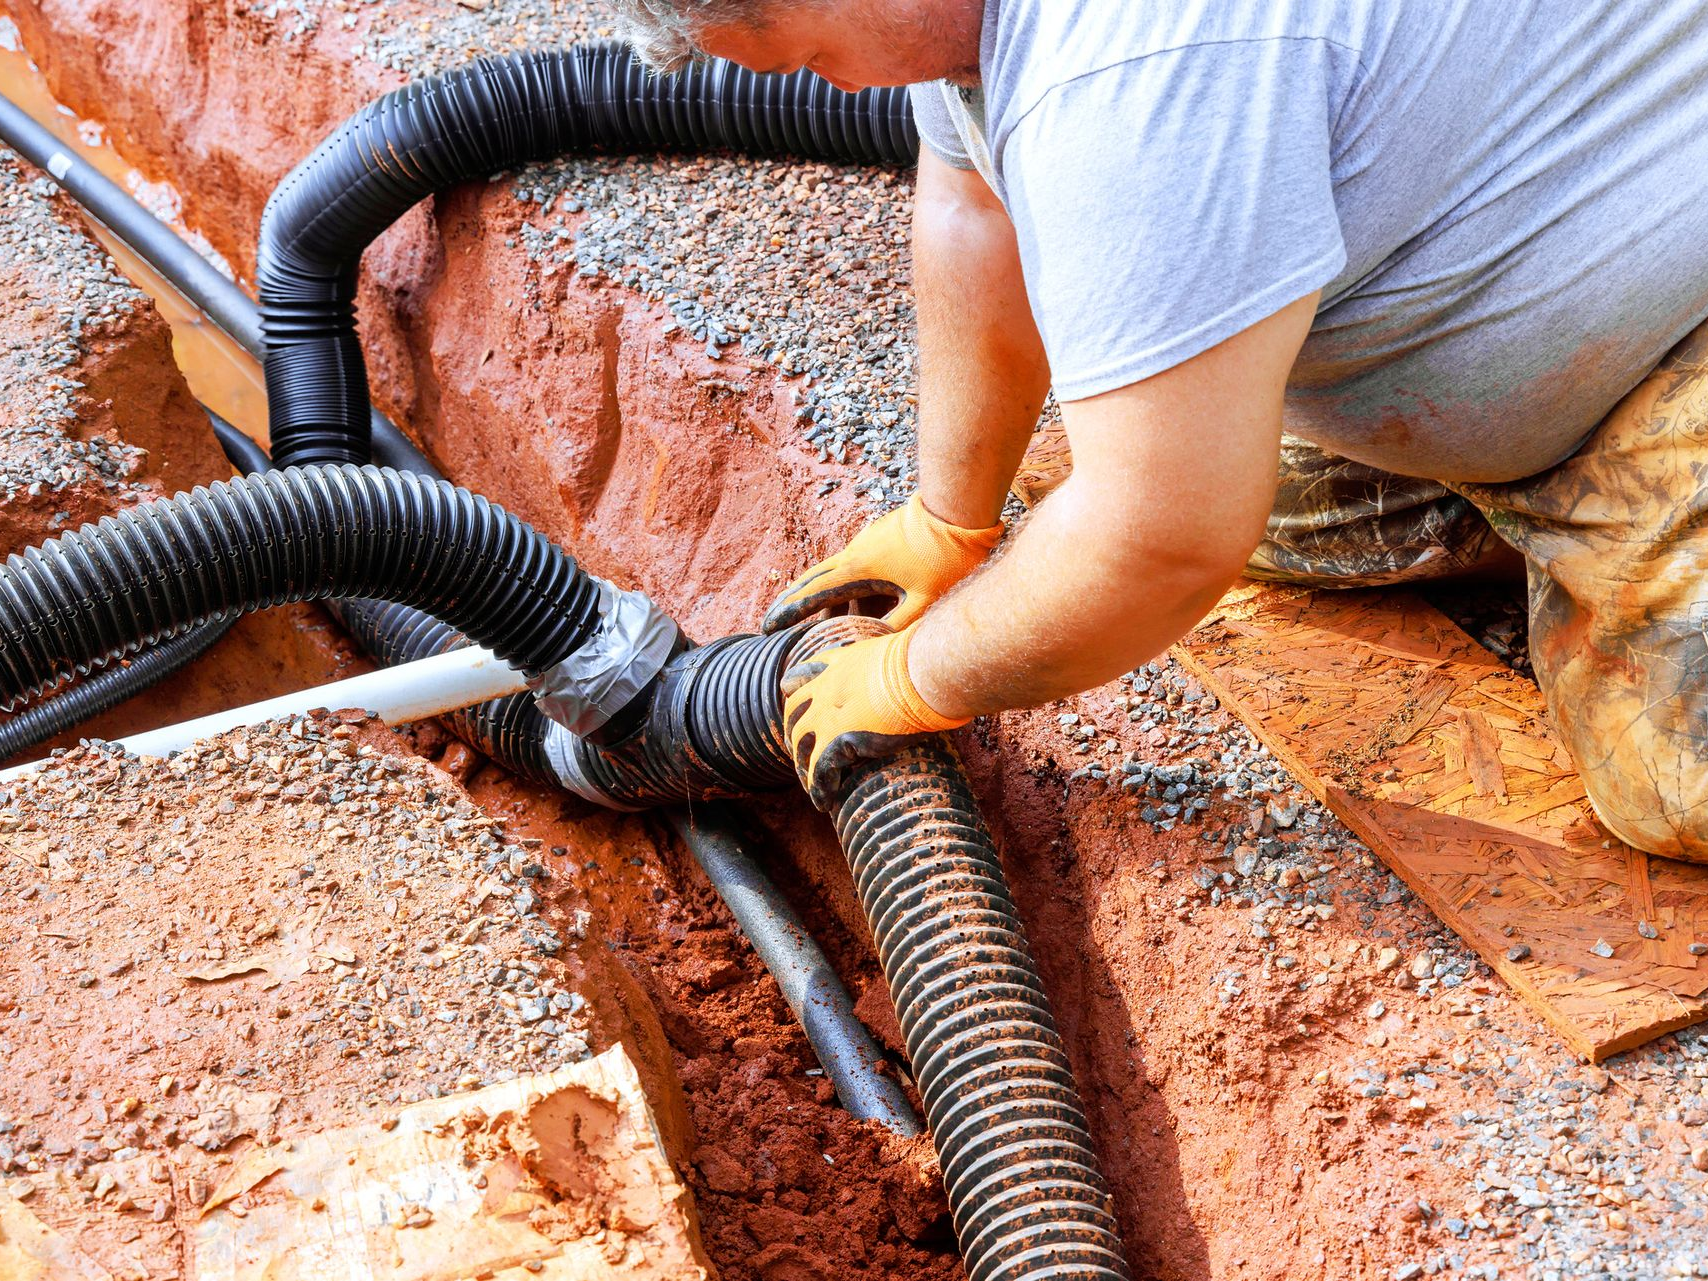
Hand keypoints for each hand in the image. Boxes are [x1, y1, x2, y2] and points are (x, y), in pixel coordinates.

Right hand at [762, 493, 1003, 633]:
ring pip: (837, 574)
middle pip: (815, 581)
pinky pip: (856, 568)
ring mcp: (867, 544)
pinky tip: (858, 603)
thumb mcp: (924, 600)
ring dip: (825, 597)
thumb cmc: (945, 556)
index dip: (789, 612)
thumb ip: (898, 628)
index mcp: (858, 569)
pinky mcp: (881, 539)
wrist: (958, 509)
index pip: (813, 594)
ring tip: (816, 621)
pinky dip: (849, 588)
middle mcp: (856, 554)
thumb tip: (875, 652)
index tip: (768, 627)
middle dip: (795, 602)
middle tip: (775, 622)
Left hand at [781, 626, 967, 807]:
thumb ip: (892, 657)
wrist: (924, 672)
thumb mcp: (897, 650)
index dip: (796, 689)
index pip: (805, 675)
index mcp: (840, 664)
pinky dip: (819, 787)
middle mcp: (827, 687)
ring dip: (803, 764)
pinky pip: (820, 769)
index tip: (790, 696)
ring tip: (810, 783)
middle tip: (800, 750)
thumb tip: (918, 655)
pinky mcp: (839, 739)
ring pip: (801, 742)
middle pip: (795, 711)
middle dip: (794, 732)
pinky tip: (824, 801)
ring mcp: (829, 713)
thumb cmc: (923, 662)